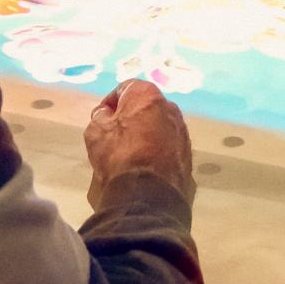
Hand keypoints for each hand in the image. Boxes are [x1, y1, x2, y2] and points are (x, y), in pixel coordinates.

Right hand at [82, 79, 194, 206]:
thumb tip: (106, 113)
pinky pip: (167, 145)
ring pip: (158, 126)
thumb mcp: (96, 132)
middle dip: (130, 117)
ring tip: (129, 154)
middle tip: (114, 135)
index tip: (101, 118)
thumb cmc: (119, 156)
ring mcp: (182, 131)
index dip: (110, 102)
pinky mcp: (188, 154)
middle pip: (145, 107)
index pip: (126, 88)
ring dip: (145, 134)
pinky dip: (157, 150)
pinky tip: (144, 166)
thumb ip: (101, 116)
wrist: (148, 195)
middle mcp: (170, 108)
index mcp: (148, 95)